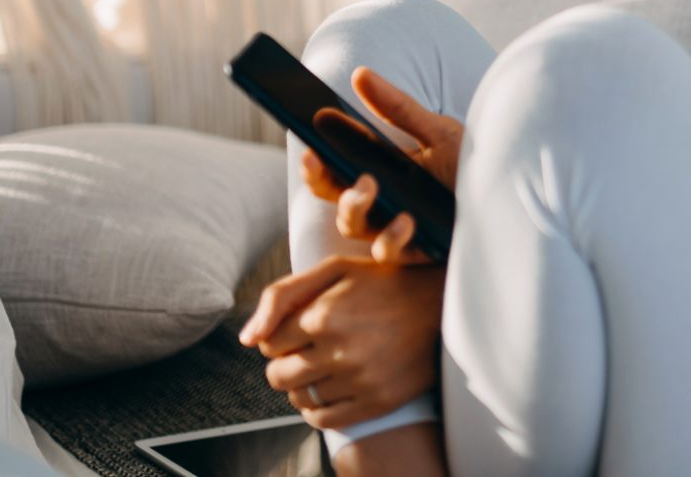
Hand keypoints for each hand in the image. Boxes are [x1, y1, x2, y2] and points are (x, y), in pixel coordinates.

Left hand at [238, 253, 447, 430]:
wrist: (443, 304)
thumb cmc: (384, 281)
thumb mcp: (334, 270)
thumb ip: (282, 295)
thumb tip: (246, 339)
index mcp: (323, 315)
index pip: (267, 343)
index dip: (279, 335)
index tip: (300, 326)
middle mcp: (339, 351)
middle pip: (277, 376)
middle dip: (284, 363)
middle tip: (308, 348)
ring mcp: (360, 380)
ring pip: (299, 399)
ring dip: (303, 384)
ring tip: (324, 364)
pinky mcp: (377, 402)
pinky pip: (323, 420)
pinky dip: (319, 408)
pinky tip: (333, 386)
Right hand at [301, 65, 463, 265]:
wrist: (514, 198)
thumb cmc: (473, 166)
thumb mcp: (437, 131)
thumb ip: (398, 109)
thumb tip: (360, 74)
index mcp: (382, 170)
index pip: (335, 167)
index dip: (315, 159)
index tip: (306, 143)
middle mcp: (382, 201)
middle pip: (333, 196)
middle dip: (320, 179)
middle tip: (319, 159)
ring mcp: (395, 227)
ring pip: (352, 225)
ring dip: (353, 205)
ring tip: (369, 185)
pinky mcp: (416, 251)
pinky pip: (389, 251)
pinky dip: (391, 237)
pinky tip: (406, 220)